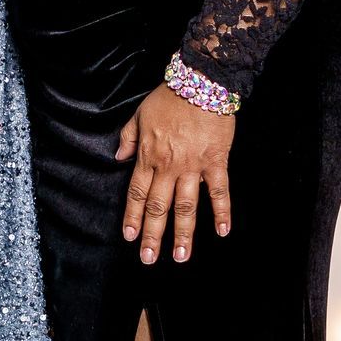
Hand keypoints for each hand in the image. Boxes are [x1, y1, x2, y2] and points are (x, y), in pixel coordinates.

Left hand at [116, 83, 233, 265]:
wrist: (201, 82)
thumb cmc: (169, 96)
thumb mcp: (140, 114)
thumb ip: (128, 138)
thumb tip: (119, 157)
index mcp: (149, 156)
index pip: (137, 193)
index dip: (132, 216)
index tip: (129, 236)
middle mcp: (169, 166)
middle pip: (158, 207)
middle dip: (152, 235)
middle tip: (149, 259)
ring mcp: (193, 166)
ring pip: (186, 206)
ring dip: (183, 234)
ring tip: (180, 256)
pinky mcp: (216, 162)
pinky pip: (219, 191)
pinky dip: (222, 211)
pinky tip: (222, 231)